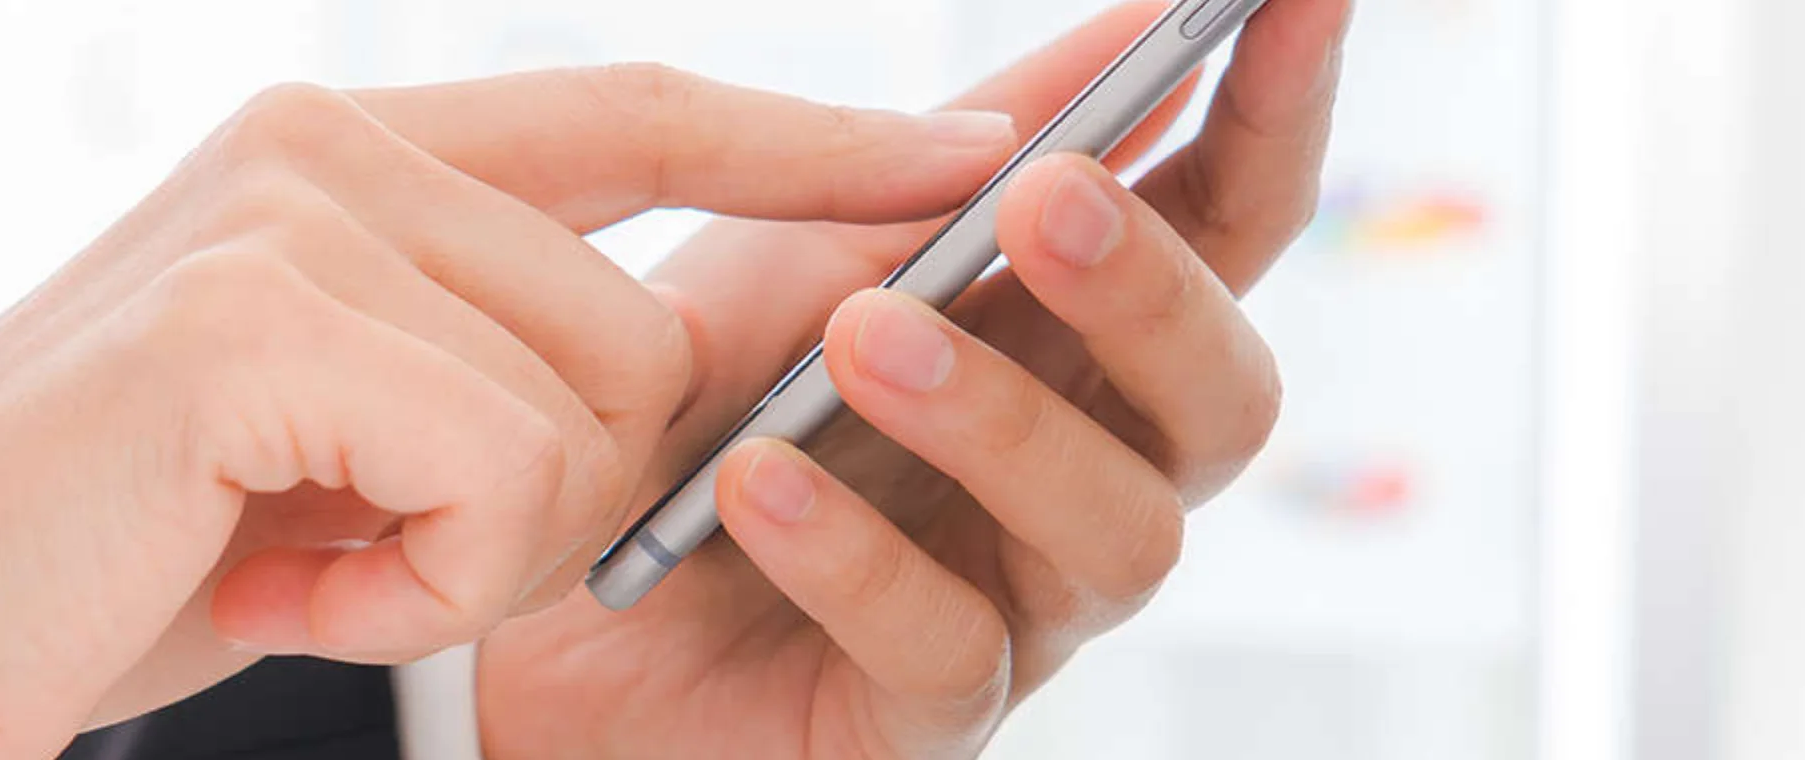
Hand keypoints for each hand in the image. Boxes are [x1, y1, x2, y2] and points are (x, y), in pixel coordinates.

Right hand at [0, 69, 1028, 756]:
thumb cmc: (126, 542)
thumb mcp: (340, 421)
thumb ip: (490, 338)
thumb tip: (704, 349)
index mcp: (344, 140)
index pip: (643, 105)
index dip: (816, 135)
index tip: (980, 148)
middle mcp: (321, 139)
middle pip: (642, 322)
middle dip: (561, 498)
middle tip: (366, 554)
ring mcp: (288, 212)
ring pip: (589, 409)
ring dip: (476, 556)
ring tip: (302, 561)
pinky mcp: (260, 317)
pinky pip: (502, 475)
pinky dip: (419, 589)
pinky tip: (282, 589)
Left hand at [473, 1, 1352, 755]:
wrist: (524, 573)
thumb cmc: (690, 394)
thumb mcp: (798, 235)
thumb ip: (954, 150)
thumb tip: (1133, 26)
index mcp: (1076, 334)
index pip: (1229, 223)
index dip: (1280, 115)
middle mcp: (1087, 471)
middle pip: (1224, 401)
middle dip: (1151, 293)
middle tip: (1041, 200)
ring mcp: (1020, 605)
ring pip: (1120, 533)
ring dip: (999, 420)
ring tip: (860, 339)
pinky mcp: (917, 718)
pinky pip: (944, 647)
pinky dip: (854, 556)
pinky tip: (760, 479)